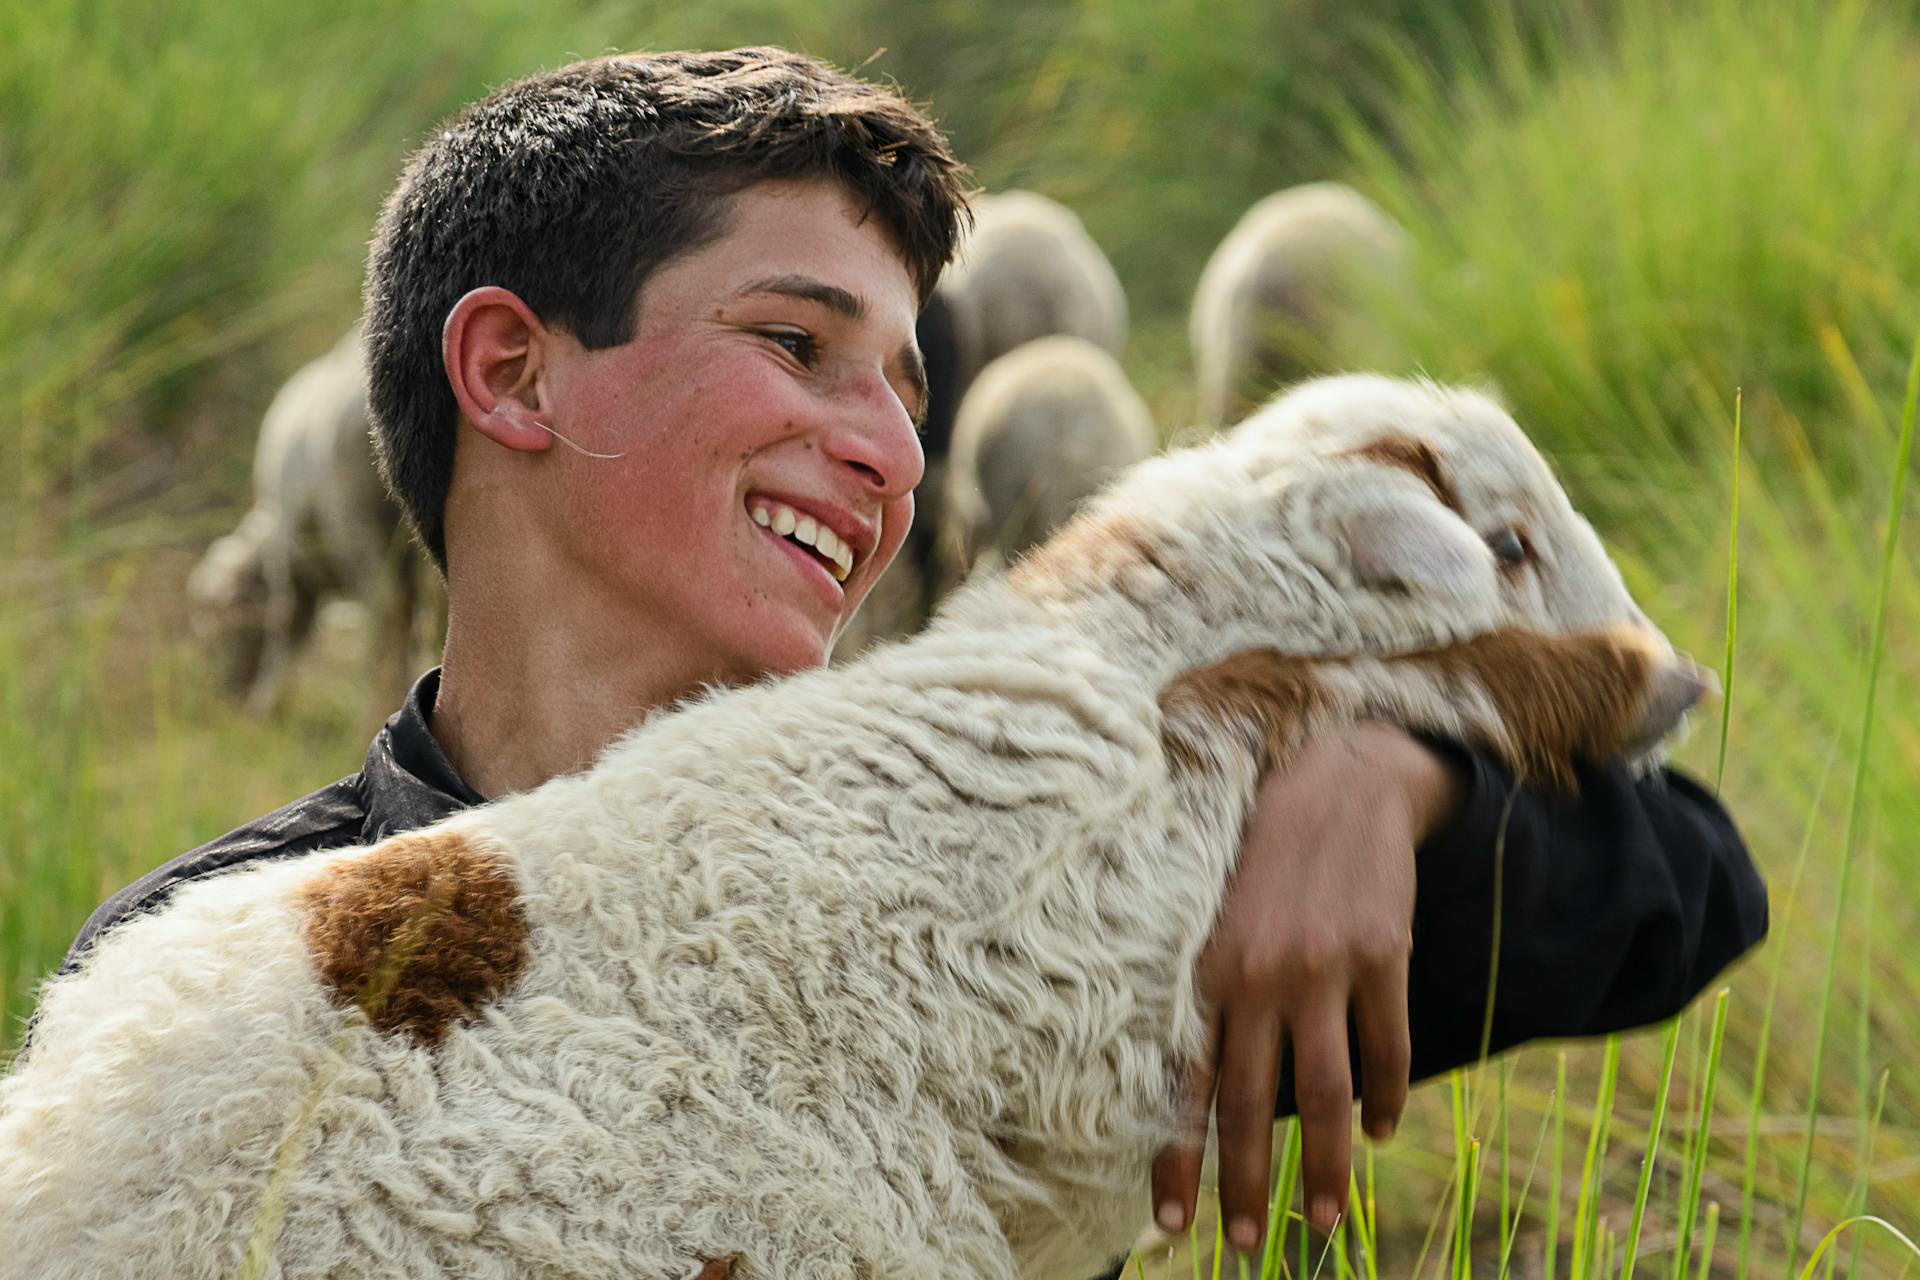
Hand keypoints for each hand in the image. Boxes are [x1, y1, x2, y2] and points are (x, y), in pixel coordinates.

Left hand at [1150, 723, 1460, 1249]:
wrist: (1339, 784)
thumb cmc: (1263, 860)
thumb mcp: (1216, 918)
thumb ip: (1209, 994)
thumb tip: (1196, 1086)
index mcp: (1208, 971)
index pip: (1186, 1084)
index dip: (1177, 1158)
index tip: (1170, 1224)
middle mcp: (1259, 976)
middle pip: (1256, 1107)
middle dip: (1250, 1184)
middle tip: (1250, 1244)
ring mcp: (1323, 968)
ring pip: (1326, 1093)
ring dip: (1328, 1168)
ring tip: (1327, 1220)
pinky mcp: (1381, 955)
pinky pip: (1385, 1048)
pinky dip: (1386, 1098)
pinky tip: (1382, 1132)